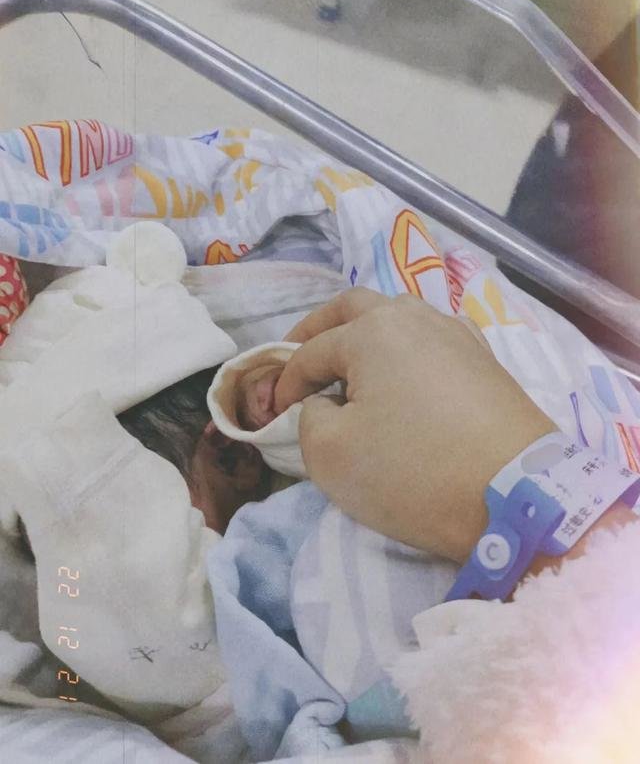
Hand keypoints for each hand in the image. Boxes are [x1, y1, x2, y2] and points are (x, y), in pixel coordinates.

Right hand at [274, 289, 555, 562]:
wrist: (517, 496)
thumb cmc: (414, 471)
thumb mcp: (331, 455)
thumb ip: (309, 419)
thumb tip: (324, 403)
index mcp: (373, 331)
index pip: (312, 351)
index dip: (285, 381)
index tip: (274, 413)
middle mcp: (416, 318)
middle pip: (354, 308)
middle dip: (320, 329)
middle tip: (299, 356)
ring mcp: (457, 335)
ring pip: (399, 317)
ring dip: (365, 335)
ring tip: (351, 369)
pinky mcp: (485, 361)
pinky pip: (432, 341)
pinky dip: (406, 351)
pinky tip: (405, 377)